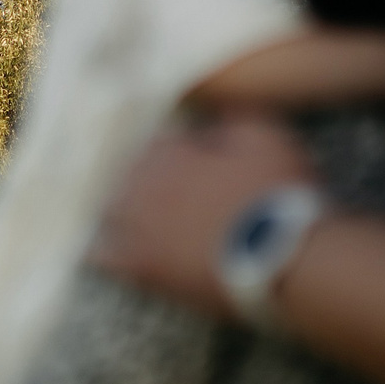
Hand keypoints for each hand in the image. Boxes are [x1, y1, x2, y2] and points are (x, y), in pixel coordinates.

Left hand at [88, 120, 314, 318]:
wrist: (282, 259)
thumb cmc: (279, 193)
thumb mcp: (264, 136)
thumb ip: (231, 117)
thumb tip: (211, 116)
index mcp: (171, 153)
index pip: (158, 144)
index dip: (178, 153)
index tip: (198, 166)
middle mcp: (146, 186)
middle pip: (132, 176)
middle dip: (150, 180)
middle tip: (178, 197)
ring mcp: (139, 228)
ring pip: (112, 211)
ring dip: (124, 210)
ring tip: (143, 221)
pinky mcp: (142, 267)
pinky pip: (102, 256)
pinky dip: (104, 252)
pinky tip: (107, 253)